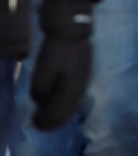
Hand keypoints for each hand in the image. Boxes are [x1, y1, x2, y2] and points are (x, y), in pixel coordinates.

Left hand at [31, 6, 93, 129]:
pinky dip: (67, 103)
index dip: (46, 121)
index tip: (35, 123)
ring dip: (60, 112)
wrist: (72, 32)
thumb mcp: (42, 74)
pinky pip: (76, 96)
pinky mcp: (84, 74)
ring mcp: (84, 81)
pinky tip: (60, 101)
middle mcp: (81, 89)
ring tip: (48, 114)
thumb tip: (40, 103)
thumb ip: (41, 93)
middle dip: (53, 120)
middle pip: (67, 112)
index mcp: (71, 90)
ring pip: (73, 105)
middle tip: (39, 122)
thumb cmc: (56, 53)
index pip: (58, 114)